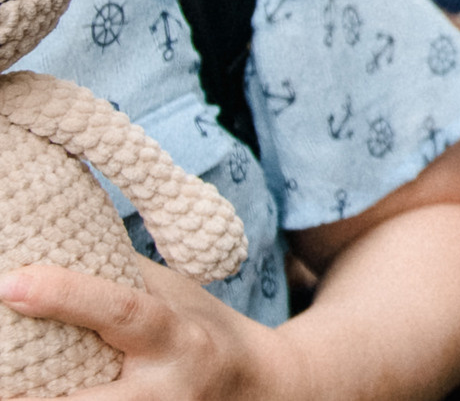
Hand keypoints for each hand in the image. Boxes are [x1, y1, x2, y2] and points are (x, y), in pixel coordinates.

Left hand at [0, 260, 303, 400]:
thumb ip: (116, 280)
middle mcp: (163, 392)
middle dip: (32, 399)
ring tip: (4, 388)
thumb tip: (48, 249)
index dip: (64, 297)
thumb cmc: (199, 330)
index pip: (121, 312)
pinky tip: (24, 396)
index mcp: (176, 337)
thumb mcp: (171, 295)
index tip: (9, 282)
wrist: (258, 389)